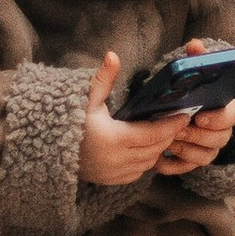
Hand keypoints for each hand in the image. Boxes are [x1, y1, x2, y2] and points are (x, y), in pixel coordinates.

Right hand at [75, 51, 192, 187]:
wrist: (50, 151)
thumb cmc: (71, 122)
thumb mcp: (88, 99)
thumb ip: (103, 79)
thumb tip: (112, 55)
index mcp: (114, 139)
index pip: (153, 134)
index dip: (171, 125)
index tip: (184, 115)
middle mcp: (117, 159)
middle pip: (156, 149)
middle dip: (168, 135)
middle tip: (177, 121)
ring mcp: (115, 173)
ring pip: (149, 162)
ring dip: (158, 148)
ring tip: (164, 132)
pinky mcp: (112, 180)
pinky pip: (139, 172)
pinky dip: (146, 160)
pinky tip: (147, 147)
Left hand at [154, 96, 234, 176]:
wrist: (159, 111)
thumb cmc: (173, 97)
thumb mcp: (180, 92)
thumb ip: (186, 96)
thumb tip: (183, 101)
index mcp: (222, 108)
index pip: (231, 116)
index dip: (217, 119)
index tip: (198, 118)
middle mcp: (220, 131)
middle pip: (221, 138)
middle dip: (197, 135)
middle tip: (178, 131)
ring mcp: (208, 148)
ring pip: (207, 156)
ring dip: (185, 150)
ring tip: (167, 142)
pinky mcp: (192, 161)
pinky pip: (186, 167)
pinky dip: (171, 165)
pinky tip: (158, 159)